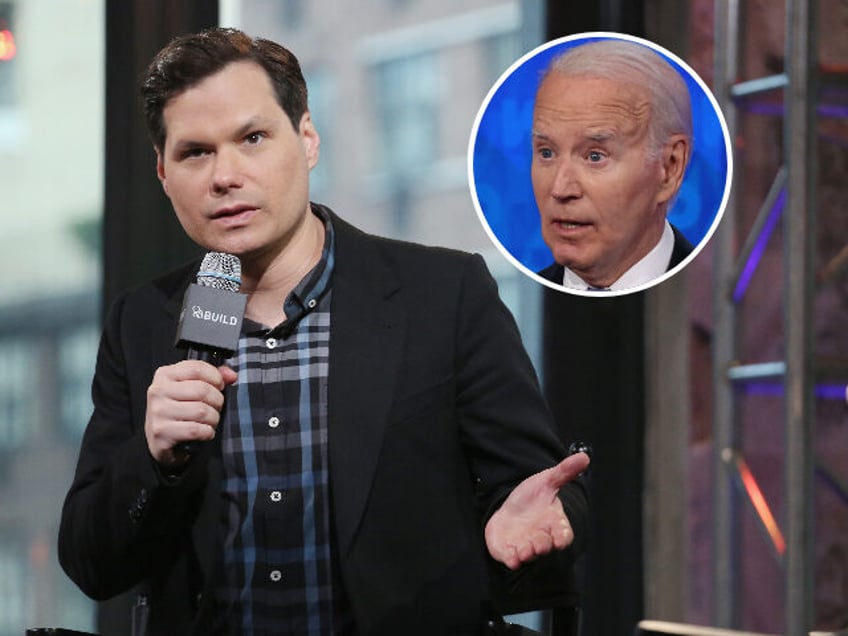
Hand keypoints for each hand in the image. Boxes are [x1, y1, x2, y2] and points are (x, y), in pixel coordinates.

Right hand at [144, 360, 236, 465]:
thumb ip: (212, 377)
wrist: (159, 441)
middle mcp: (158, 391)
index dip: (215, 377)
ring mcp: (158, 412)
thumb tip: (231, 375)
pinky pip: (196, 430)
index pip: (197, 368)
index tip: (219, 386)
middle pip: (202, 390)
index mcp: (165, 375)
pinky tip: (203, 432)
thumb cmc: (178, 411)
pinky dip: (207, 432)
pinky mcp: (161, 432)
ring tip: (209, 421)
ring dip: (213, 419)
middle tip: (215, 407)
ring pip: (201, 411)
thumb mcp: (191, 389)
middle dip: (217, 401)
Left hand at [485, 452, 589, 569]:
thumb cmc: (531, 498)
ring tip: (524, 551)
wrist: (509, 510)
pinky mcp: (509, 552)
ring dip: (527, 554)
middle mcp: (541, 537)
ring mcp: (525, 546)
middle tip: (538, 543)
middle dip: (542, 545)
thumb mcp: (546, 481)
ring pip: (529, 555)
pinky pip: (511, 559)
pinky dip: (511, 560)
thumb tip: (584, 457)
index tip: (561, 540)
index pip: (564, 534)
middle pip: (546, 546)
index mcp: (553, 523)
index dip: (562, 537)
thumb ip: (564, 472)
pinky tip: (510, 557)